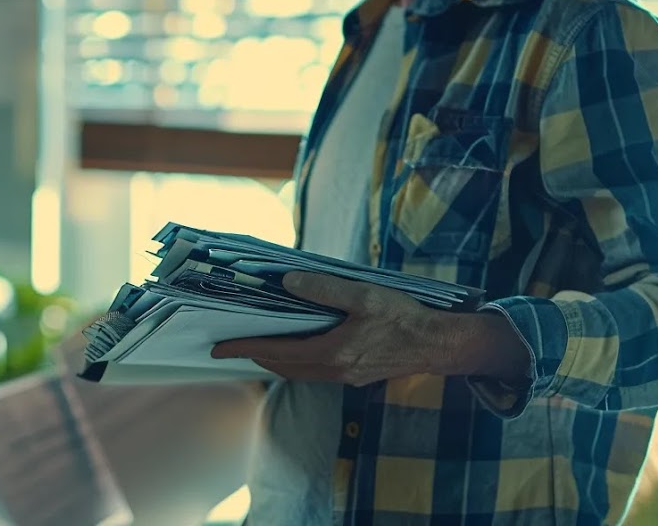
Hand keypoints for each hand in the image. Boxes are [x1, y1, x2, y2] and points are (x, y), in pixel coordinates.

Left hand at [210, 271, 525, 385]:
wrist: (439, 344)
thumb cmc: (405, 317)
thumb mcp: (364, 294)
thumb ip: (325, 288)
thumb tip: (288, 281)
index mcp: (333, 352)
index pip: (276, 351)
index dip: (244, 348)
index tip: (218, 347)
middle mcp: (334, 370)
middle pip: (282, 366)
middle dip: (254, 355)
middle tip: (230, 344)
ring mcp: (345, 376)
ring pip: (297, 372)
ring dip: (275, 359)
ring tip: (256, 343)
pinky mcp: (355, 375)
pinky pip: (314, 371)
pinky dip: (296, 360)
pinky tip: (296, 345)